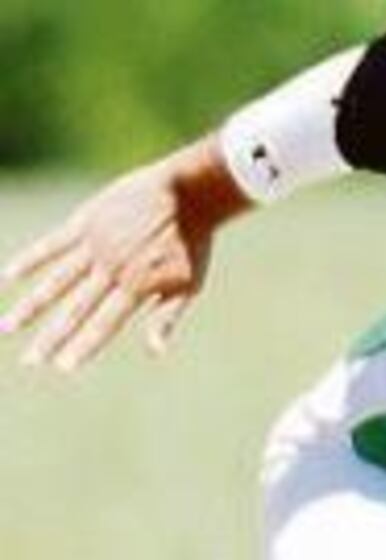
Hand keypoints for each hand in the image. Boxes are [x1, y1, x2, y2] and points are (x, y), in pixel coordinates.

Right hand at [2, 136, 245, 371]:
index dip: (83, 347)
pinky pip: (52, 244)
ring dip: (30, 307)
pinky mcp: (85, 221)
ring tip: (7, 327)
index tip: (62, 367)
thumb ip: (166, 317)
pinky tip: (7, 277)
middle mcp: (111, 270)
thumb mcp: (190, 284)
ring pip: (55, 281)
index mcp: (136, 287)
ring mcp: (95, 245)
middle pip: (74, 310)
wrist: (190, 192)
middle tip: (29, 361)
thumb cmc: (194, 243)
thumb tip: (155, 351)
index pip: (103, 325)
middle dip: (50, 337)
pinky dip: (29, 260)